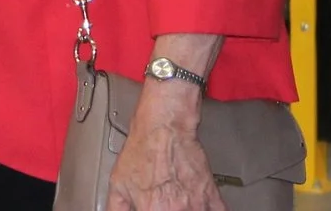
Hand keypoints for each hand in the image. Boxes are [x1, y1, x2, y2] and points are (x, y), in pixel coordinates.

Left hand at [107, 110, 224, 210]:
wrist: (165, 127)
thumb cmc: (143, 150)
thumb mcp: (118, 183)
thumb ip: (117, 208)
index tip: (151, 208)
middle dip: (167, 209)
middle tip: (163, 203)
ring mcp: (198, 206)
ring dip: (188, 210)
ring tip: (178, 203)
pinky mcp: (213, 198)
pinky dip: (206, 209)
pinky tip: (198, 206)